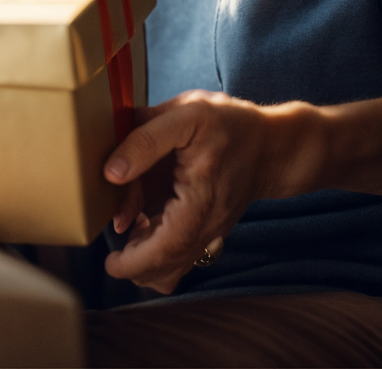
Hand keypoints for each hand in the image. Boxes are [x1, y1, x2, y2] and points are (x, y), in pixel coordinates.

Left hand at [103, 90, 303, 293]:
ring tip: (131, 224)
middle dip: (133, 262)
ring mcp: (210, 232)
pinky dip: (158, 248)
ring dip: (146, 257)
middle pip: (167, 268)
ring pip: (174, 268)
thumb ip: (146, 139)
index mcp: (200, 199)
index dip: (133, 262)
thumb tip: (111, 172)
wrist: (271, 144)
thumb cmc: (230, 124)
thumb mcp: (187, 113)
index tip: (110, 261)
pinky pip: (182, 254)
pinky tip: (145, 220)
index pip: (166, 249)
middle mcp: (207, 225)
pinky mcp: (209, 230)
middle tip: (116, 232)